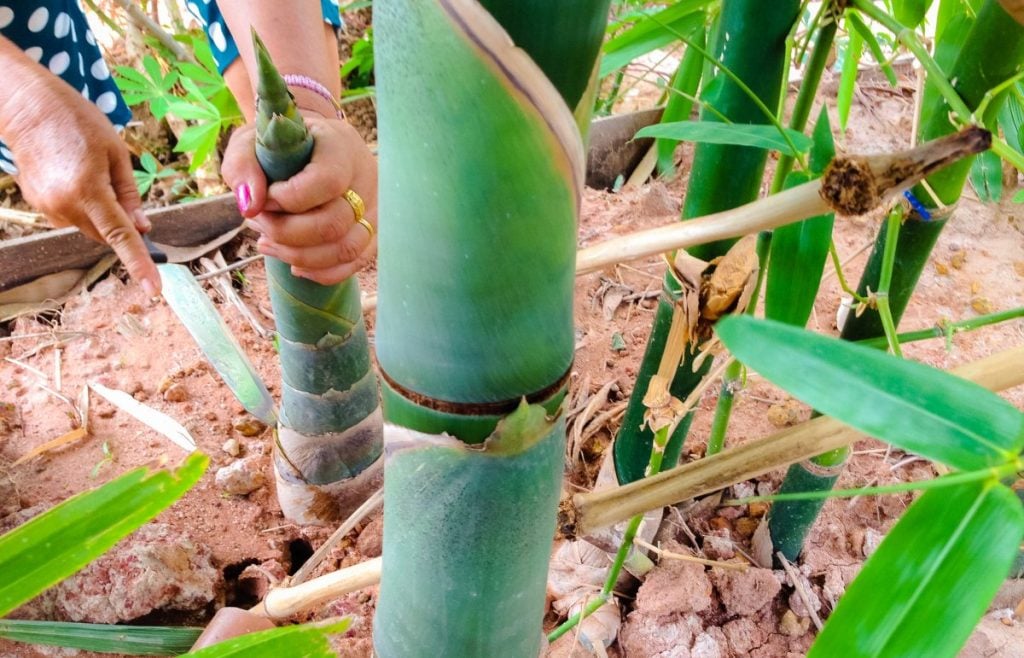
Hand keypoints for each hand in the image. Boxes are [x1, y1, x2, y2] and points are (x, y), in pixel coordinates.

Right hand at [1, 74, 157, 294]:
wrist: (27, 106)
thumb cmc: (77, 121)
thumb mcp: (115, 152)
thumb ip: (130, 194)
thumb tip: (142, 227)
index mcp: (89, 191)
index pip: (120, 236)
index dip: (140, 263)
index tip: (153, 289)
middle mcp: (64, 206)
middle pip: (106, 234)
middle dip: (120, 223)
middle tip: (117, 187)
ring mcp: (47, 208)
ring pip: (89, 227)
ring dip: (100, 212)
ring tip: (88, 171)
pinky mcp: (37, 205)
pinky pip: (72, 216)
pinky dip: (82, 205)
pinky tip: (72, 174)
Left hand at [222, 113, 377, 285]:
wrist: (309, 146)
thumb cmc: (279, 144)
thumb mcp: (251, 141)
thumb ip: (243, 164)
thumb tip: (250, 205)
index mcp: (340, 146)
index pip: (326, 182)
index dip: (289, 199)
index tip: (265, 198)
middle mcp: (365, 178)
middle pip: (334, 224)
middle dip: (286, 232)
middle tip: (259, 221)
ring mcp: (373, 208)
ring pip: (346, 249)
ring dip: (299, 256)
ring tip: (267, 243)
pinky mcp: (372, 231)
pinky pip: (355, 263)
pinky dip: (322, 272)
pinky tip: (295, 266)